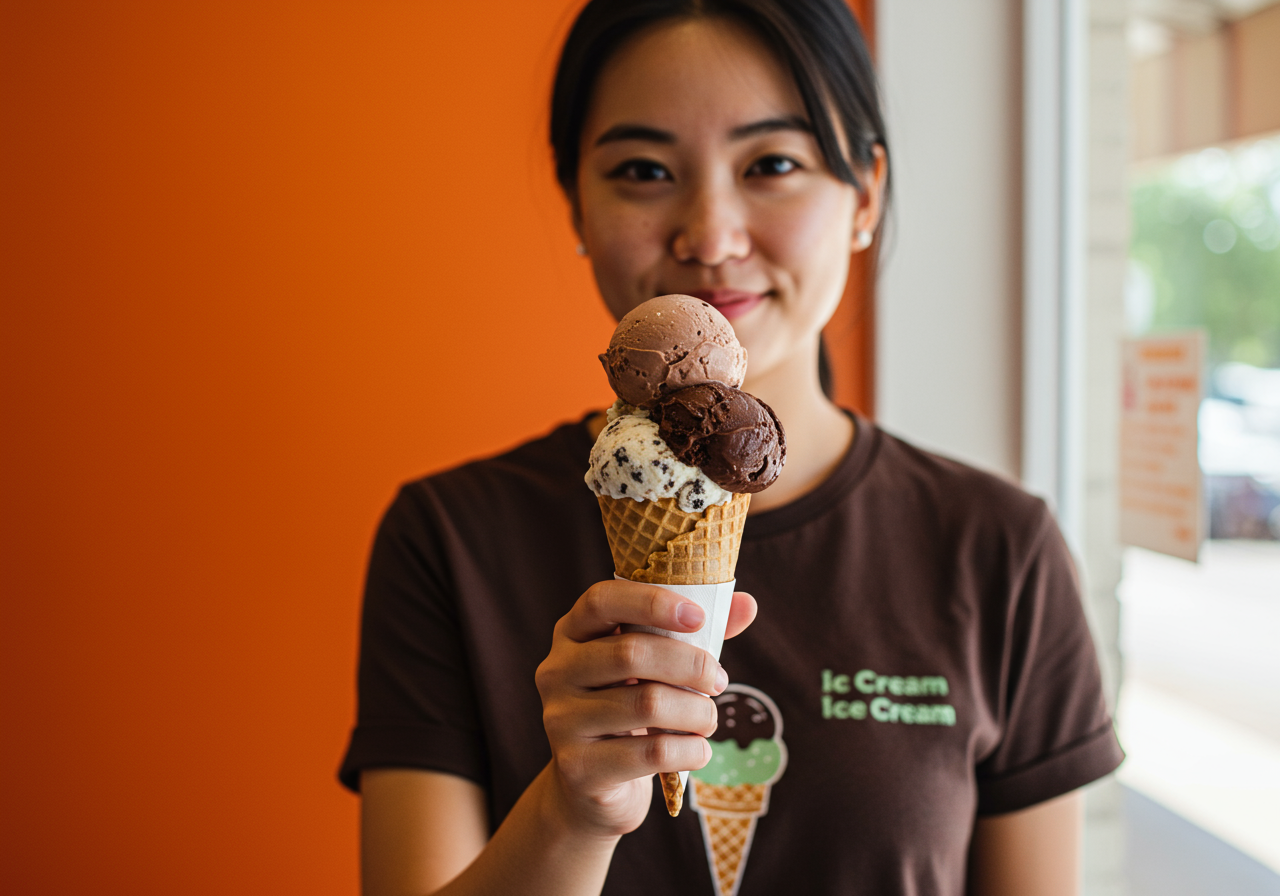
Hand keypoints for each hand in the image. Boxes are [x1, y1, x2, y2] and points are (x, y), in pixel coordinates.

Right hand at [534, 580, 756, 837]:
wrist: (591, 788)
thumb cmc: (630, 710)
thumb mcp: (655, 667)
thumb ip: (693, 634)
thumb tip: (747, 604)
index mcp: (572, 633)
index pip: (602, 601)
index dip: (651, 602)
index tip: (698, 617)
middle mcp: (556, 671)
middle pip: (630, 653)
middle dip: (691, 665)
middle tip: (718, 681)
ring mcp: (561, 720)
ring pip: (647, 704)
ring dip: (696, 712)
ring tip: (709, 719)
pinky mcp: (578, 767)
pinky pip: (650, 753)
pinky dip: (690, 750)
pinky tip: (699, 751)